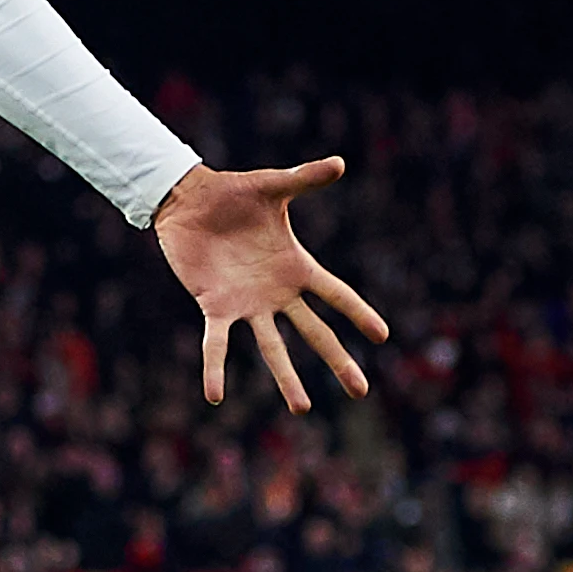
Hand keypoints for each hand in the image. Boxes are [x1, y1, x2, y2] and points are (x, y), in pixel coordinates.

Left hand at [151, 156, 388, 413]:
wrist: (189, 200)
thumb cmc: (235, 193)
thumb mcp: (274, 186)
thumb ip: (305, 178)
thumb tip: (340, 162)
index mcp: (297, 266)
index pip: (336, 295)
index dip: (358, 313)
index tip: (383, 336)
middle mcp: (277, 292)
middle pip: (314, 333)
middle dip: (337, 361)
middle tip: (361, 391)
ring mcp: (247, 304)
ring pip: (272, 347)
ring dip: (286, 377)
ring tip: (302, 409)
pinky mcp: (214, 306)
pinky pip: (217, 343)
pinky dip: (214, 368)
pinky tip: (214, 396)